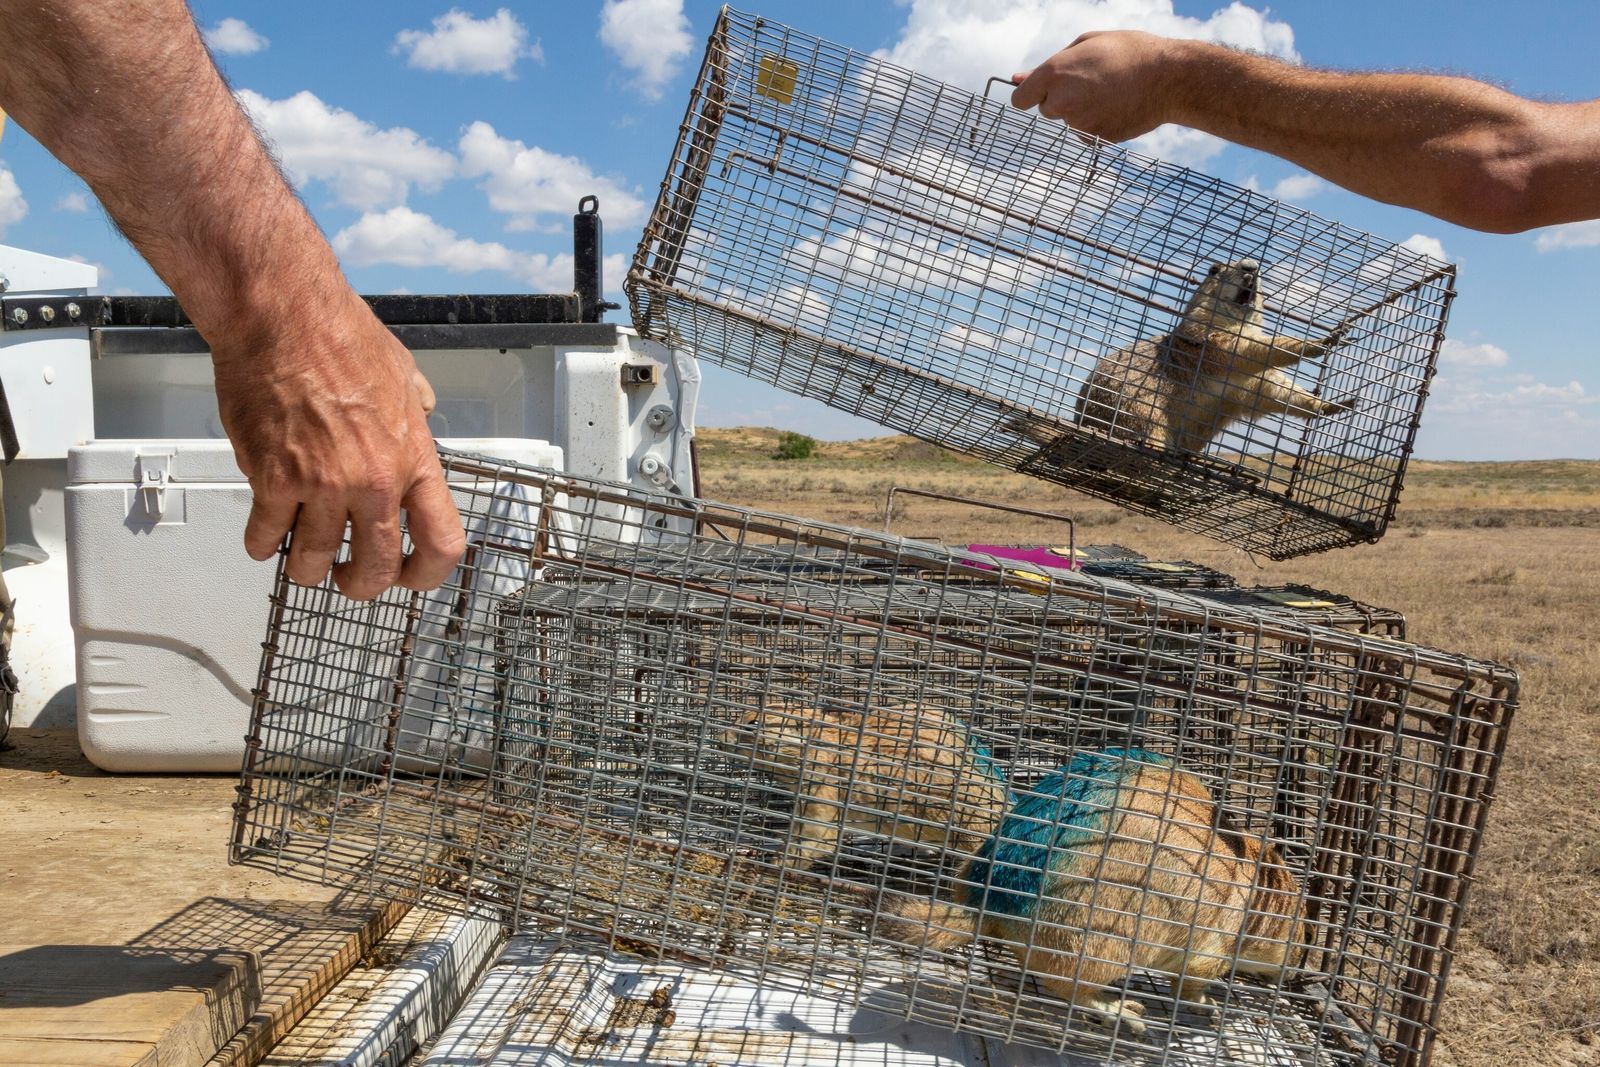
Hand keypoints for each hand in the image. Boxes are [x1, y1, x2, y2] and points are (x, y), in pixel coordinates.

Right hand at [212, 292, 464, 600]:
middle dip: (359, 584)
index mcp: (414, 461)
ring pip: (313, 561)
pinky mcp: (273, 479)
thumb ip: (415, 407)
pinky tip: (263, 537)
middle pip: (377, 568)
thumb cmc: (341, 335)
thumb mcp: (404, 374)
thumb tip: (421, 412)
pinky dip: (261, 543)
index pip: (440, 543)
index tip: (409, 578)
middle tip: (346, 577)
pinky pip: (266, 535)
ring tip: (300, 559)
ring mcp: (323, 485)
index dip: (426, 574)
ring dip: (305, 568)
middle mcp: (374, 482)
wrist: (283, 317)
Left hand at [1011, 31, 1179, 141]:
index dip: (1030, 95)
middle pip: (1047, 110)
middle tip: (1091, 82)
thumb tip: (1016, 79)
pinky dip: (1098, 123)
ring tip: (1110, 91)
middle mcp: (1062, 102)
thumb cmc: (1128, 52)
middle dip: (1061, 99)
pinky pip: (1088, 133)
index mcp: (1054, 74)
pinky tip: (1117, 106)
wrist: (1168, 78)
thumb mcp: (1087, 44)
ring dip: (1082, 110)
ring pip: (1070, 121)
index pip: (1020, 99)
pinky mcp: (1096, 139)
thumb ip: (1048, 64)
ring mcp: (1079, 124)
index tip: (1041, 92)